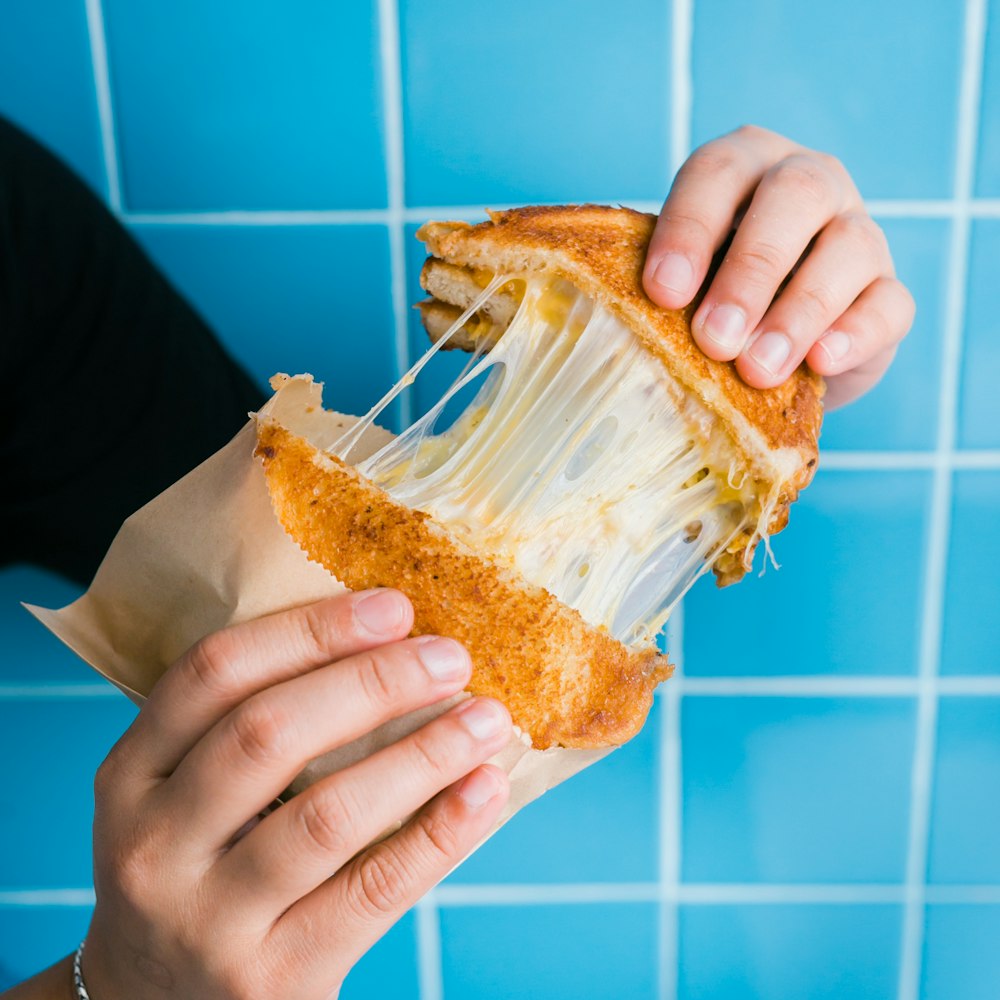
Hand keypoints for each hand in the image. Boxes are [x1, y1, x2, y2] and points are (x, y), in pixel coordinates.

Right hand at [82, 589, 510, 998]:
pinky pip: (373, 890)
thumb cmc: (199, 867)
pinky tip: (484, 790)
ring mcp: (209, 919)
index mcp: (132, 775)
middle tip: (450, 656)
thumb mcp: (185, 795)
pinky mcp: (273, 978)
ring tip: (488, 718)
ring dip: (423, 754)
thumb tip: (390, 644)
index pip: (214, 672)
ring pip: (328, 814)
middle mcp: (155, 844)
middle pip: (269, 733)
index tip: (393, 606)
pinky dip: (441, 833)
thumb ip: (250, 728)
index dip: (309, 630)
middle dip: (374, 682)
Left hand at [642, 125, 914, 409]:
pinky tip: (821, 362)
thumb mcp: (675, 286)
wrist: (766, 357)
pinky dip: (856, 333)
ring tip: (756, 369)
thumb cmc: (702, 305)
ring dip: (798, 312)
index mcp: (742, 167)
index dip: (689, 228)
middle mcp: (808, 184)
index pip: (716, 172)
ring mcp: (858, 234)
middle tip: (713, 338)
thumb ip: (655, 288)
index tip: (662, 292)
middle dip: (750, 270)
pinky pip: (887, 305)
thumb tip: (609, 319)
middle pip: (793, 197)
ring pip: (848, 249)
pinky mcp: (887, 295)